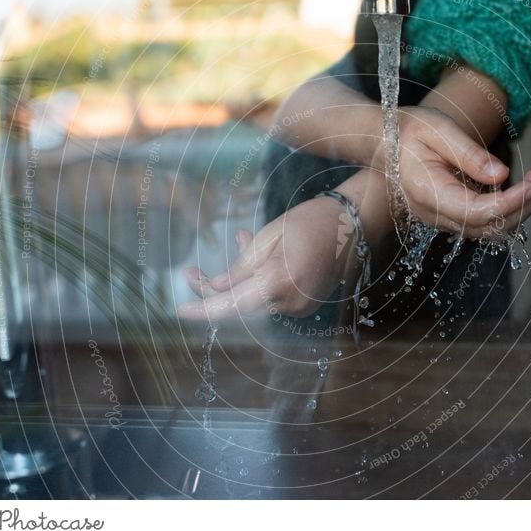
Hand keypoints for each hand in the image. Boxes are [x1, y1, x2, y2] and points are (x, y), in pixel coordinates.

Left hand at [177, 196, 356, 320]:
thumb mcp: (268, 236)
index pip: (229, 305)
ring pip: (253, 304)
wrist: (353, 224)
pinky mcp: (305, 304)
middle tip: (190, 274)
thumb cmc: (310, 221)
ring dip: (234, 285)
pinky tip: (250, 261)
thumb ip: (241, 267)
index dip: (201, 308)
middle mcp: (289, 302)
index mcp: (276, 282)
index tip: (177, 309)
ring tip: (225, 256)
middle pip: (239, 308)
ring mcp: (299, 306)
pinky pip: (270, 299)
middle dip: (212, 293)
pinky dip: (255, 284)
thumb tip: (217, 287)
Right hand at [392, 106, 530, 238]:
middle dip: (522, 206)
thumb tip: (501, 175)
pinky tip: (519, 188)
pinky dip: (505, 210)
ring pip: (487, 230)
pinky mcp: (449, 215)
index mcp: (427, 191)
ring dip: (517, 210)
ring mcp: (440, 219)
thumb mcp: (438, 129)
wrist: (383, 142)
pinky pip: (482, 223)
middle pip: (486, 227)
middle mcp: (433, 213)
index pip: (477, 211)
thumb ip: (468, 154)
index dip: (512, 202)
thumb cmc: (409, 130)